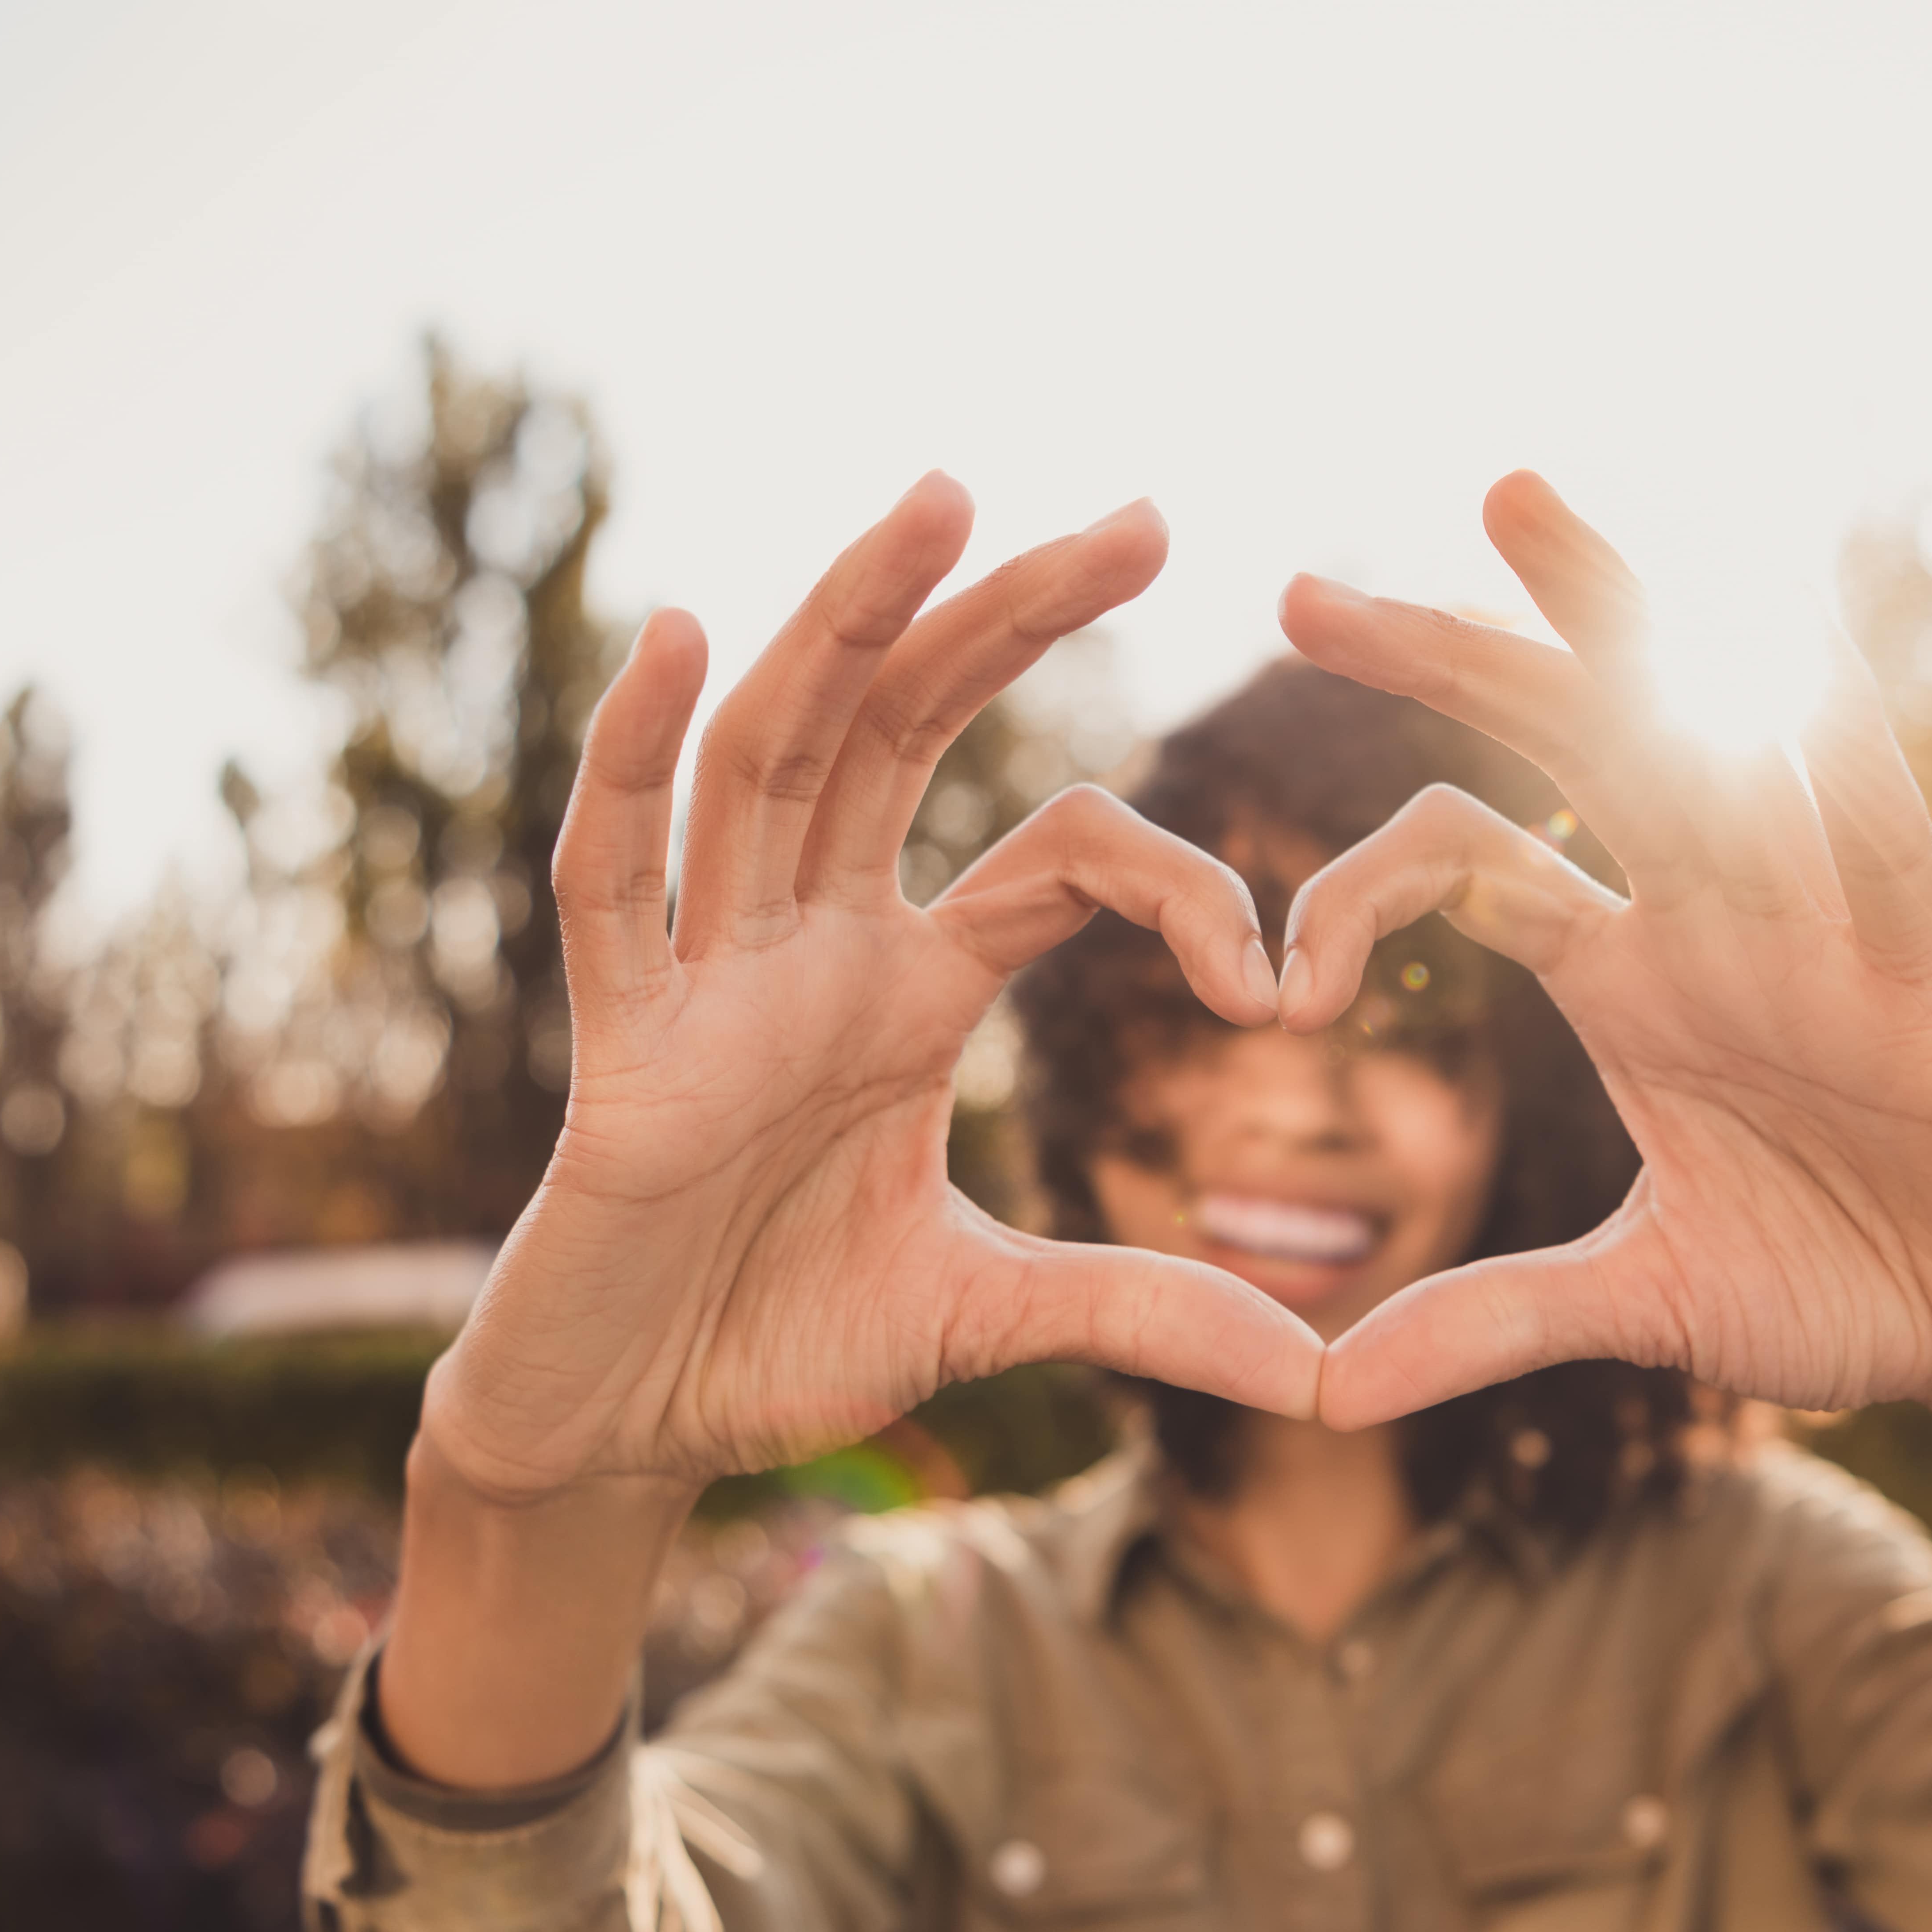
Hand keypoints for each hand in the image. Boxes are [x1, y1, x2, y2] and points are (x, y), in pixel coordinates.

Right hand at [420, 476, 1321, 1509]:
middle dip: (1015, 614)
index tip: (1280, 990)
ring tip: (940, 500)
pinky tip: (671, 635)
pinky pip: (614, 877)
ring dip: (850, 620)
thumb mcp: (991, 1317)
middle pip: (915, 726)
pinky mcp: (622, 1044)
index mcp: (911, 989)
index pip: (1063, 855)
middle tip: (1148, 515)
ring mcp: (711, 977)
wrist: (631, 1431)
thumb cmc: (778, 1344)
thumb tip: (1317, 1375)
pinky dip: (631, 756)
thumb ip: (1141, 1312)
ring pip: (777, 753)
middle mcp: (814, 944)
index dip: (1183, 888)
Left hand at [1274, 471, 1931, 1435]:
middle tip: (1294, 593)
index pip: (1468, 867)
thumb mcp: (1636, 1307)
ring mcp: (1813, 925)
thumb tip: (1317, 1395)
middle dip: (1441, 655)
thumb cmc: (1844, 1292)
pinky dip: (1827, 726)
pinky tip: (1781, 612)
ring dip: (1609, 612)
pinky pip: (1870, 822)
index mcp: (1633, 977)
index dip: (1360, 893)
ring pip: (1697, 728)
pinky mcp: (1920, 968)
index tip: (1274, 988)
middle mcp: (1709, 916)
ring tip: (1504, 492)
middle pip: (1558, 744)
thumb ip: (1484, 1325)